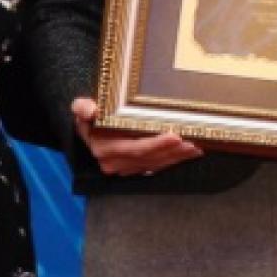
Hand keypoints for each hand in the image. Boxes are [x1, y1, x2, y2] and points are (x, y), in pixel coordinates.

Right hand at [72, 96, 201, 177]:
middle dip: (172, 151)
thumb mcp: (82, 108)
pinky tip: (189, 153)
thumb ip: (82, 107)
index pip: (135, 148)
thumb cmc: (90, 117)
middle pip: (150, 158)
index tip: (175, 136)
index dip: (156, 144)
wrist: (88, 130)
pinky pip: (157, 166)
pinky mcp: (135, 169)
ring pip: (156, 164)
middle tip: (192, 141)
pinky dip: (174, 160)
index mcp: (104, 149)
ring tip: (195, 146)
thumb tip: (88, 109)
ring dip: (177, 157)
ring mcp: (125, 168)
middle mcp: (114, 163)